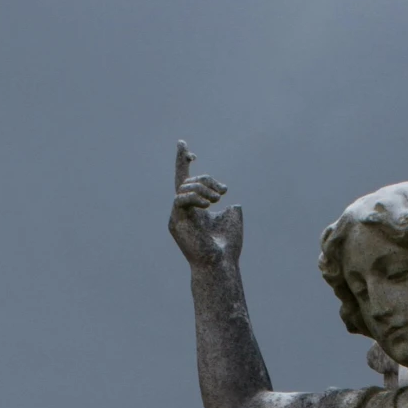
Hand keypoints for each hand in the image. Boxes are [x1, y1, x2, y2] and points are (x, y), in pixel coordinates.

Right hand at [168, 141, 242, 269]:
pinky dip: (194, 196)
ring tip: (217, 199)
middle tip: (222, 192)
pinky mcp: (175, 222)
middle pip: (188, 181)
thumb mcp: (232, 218)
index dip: (181, 160)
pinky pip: (180, 199)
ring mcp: (177, 217)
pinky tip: (208, 204)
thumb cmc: (226, 246)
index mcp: (194, 208)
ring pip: (184, 188)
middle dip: (206, 180)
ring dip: (203, 189)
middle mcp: (182, 210)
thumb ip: (229, 205)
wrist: (220, 263)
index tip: (184, 144)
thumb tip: (232, 201)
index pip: (184, 179)